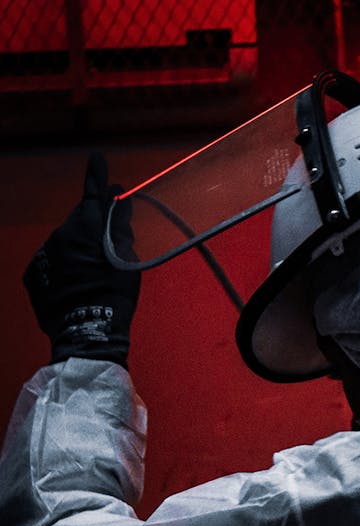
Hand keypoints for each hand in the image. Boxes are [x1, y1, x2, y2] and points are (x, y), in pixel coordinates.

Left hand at [23, 152, 140, 367]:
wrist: (86, 331)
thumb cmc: (113, 295)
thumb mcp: (126, 260)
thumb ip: (120, 229)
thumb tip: (118, 205)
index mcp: (84, 228)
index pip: (93, 194)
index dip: (97, 176)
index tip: (97, 159)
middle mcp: (59, 235)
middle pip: (79, 221)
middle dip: (93, 224)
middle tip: (108, 238)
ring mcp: (43, 255)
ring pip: (64, 243)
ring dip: (77, 249)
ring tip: (92, 275)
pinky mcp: (32, 275)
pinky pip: (51, 263)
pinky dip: (63, 268)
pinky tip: (75, 285)